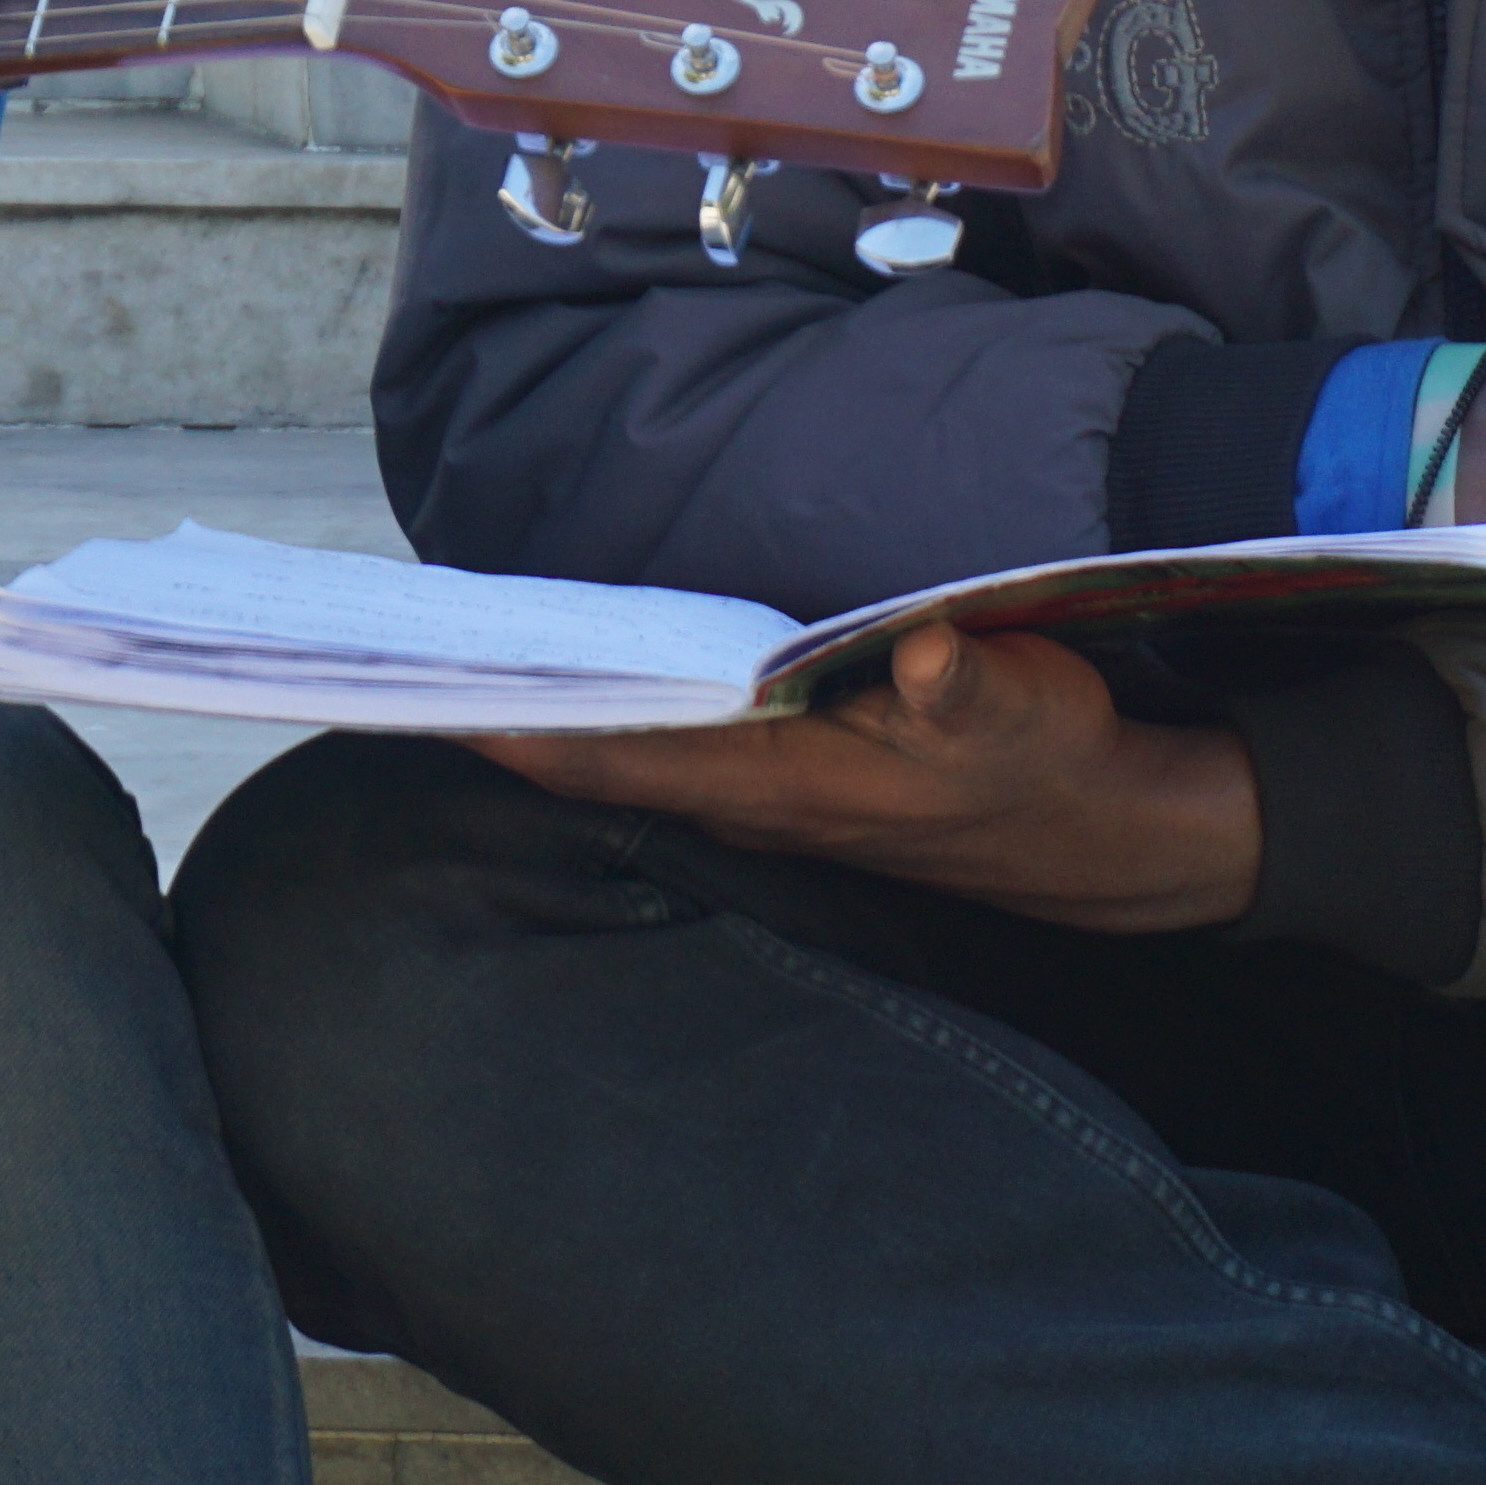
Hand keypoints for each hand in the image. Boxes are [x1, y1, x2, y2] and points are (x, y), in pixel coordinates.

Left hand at [480, 623, 1259, 934]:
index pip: (619, 755)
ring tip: (443, 650)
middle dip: (493, 713)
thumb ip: (965, 688)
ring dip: (537, 712)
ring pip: (617, 753)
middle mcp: (750, 794)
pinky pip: (656, 744)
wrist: (1099, 834)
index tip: (428, 695)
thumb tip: (917, 652)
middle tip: (386, 652)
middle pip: (589, 757)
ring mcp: (760, 793)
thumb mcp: (1023, 714)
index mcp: (782, 780)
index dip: (522, 732)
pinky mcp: (782, 778)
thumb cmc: (1047, 762)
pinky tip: (555, 671)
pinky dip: (596, 709)